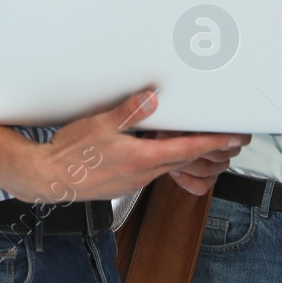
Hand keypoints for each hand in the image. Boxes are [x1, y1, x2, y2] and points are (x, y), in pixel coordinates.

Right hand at [11, 90, 250, 203]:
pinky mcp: (124, 183)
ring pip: (167, 166)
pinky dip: (161, 159)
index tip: (231, 138)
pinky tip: (154, 149)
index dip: (212, 143)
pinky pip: (151, 170)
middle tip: (222, 138)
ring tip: (192, 140)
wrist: (49, 178)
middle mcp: (142, 173)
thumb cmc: (71, 154)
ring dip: (182, 154)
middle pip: (182, 160)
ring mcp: (134, 181)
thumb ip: (128, 112)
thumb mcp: (99, 125)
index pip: (187, 151)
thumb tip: (152, 99)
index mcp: (141, 158)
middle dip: (204, 149)